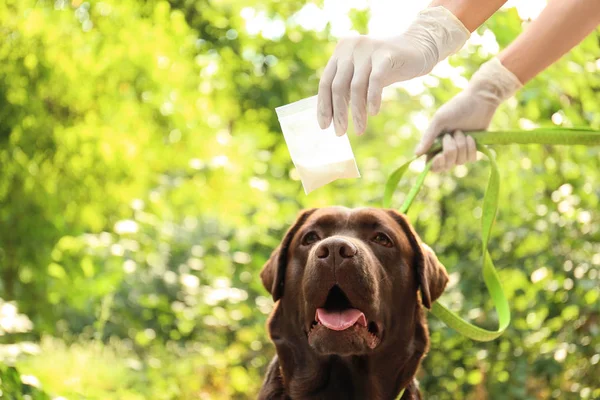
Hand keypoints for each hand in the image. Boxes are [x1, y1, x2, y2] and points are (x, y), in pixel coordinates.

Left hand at [317, 6, 468, 135]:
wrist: (418, 47)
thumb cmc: (387, 66)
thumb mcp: (363, 74)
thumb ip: (347, 87)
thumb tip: (333, 115)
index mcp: (341, 51)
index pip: (326, 82)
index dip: (324, 106)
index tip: (324, 126)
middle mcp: (351, 48)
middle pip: (338, 86)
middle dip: (338, 113)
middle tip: (340, 133)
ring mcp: (368, 49)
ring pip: (355, 87)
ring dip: (357, 112)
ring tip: (359, 130)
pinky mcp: (386, 54)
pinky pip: (375, 81)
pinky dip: (372, 100)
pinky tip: (374, 113)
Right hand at [415, 58, 522, 171]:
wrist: (479, 100)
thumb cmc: (456, 108)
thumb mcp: (439, 121)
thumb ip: (428, 137)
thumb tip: (416, 154)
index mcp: (435, 144)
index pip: (432, 164)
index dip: (436, 164)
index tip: (440, 156)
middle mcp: (446, 150)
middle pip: (446, 165)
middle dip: (450, 151)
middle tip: (451, 135)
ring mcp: (460, 151)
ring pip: (460, 162)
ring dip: (462, 145)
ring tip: (462, 131)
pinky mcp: (473, 150)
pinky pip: (471, 159)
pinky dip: (472, 148)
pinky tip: (471, 136)